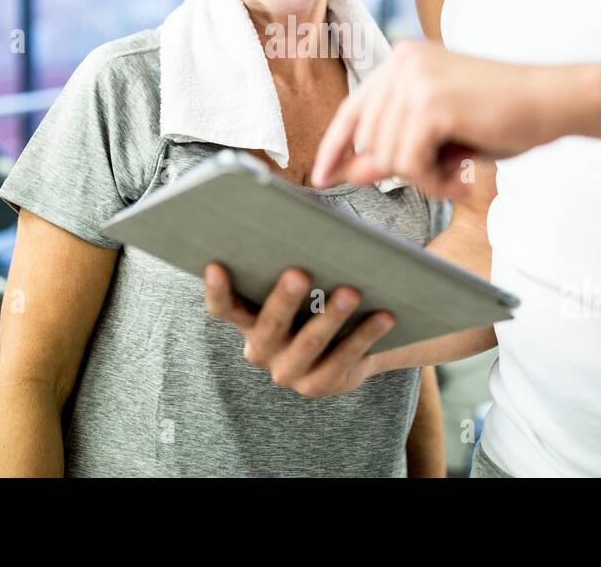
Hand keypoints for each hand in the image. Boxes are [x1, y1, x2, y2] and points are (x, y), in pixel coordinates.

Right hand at [202, 263, 395, 397]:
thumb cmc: (317, 291)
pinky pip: (343, 360)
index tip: (217, 264)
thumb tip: (296, 216)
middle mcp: (261, 350)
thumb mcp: (300, 277)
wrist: (349, 341)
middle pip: (269, 326)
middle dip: (284, 299)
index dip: (217, 290)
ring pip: (309, 344)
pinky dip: (364, 335)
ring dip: (331, 317)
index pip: (224, 308)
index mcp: (246, 320)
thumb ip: (289, 255)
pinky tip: (384, 315)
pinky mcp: (320, 384)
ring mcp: (289, 372)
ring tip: (351, 292)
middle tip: (299, 273)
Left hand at [312, 40, 582, 197]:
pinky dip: (433, 181)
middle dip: (403, 169)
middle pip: (369, 140)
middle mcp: (402, 61)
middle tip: (446, 174)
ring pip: (387, 156)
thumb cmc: (504, 118)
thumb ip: (396, 149)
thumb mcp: (441, 137)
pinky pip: (408, 163)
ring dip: (422, 178)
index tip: (321, 177)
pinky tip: (461, 175)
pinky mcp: (431, 102)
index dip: (335, 146)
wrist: (555, 101)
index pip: (353, 109)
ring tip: (458, 171)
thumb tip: (350, 172)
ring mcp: (415, 78)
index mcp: (403, 60)